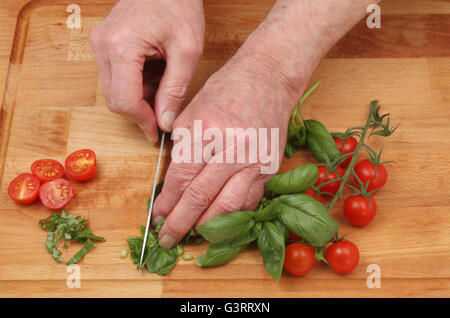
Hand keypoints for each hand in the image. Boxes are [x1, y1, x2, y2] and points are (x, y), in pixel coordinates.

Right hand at [90, 0, 204, 140]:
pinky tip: (155, 76)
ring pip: (114, 90)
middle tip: (164, 113)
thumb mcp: (187, 51)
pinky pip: (115, 77)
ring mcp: (100, 44)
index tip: (158, 132)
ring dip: (138, 99)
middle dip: (141, 112)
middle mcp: (103, 46)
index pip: (124, 101)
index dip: (143, 122)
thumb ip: (175, 89)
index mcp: (121, 47)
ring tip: (164, 87)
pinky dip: (135, 85)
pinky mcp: (104, 44)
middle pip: (115, 99)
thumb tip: (165, 121)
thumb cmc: (178, 6)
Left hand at [152, 53, 303, 248]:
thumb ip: (182, 147)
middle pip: (200, 197)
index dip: (166, 202)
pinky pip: (249, 200)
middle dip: (180, 223)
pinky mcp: (269, 167)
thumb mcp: (192, 110)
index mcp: (206, 131)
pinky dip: (232, 216)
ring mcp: (253, 160)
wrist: (269, 78)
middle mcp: (231, 149)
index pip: (180, 178)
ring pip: (227, 206)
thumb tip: (171, 182)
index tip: (157, 216)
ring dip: (206, 227)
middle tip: (167, 239)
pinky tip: (219, 224)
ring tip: (191, 237)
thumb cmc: (227, 89)